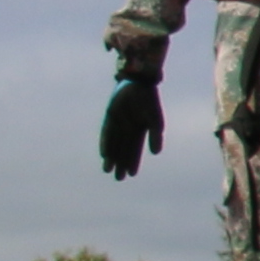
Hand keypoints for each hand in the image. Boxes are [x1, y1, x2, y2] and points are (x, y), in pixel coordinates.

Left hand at [99, 66, 163, 181]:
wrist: (138, 82)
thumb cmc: (149, 100)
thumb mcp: (155, 120)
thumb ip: (155, 136)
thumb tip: (156, 153)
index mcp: (140, 130)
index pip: (136, 149)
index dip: (134, 162)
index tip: (131, 175)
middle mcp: (129, 128)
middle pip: (124, 149)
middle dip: (121, 163)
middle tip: (118, 178)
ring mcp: (118, 122)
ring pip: (114, 143)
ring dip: (112, 157)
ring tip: (108, 170)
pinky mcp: (110, 116)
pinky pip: (107, 133)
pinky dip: (106, 143)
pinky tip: (104, 154)